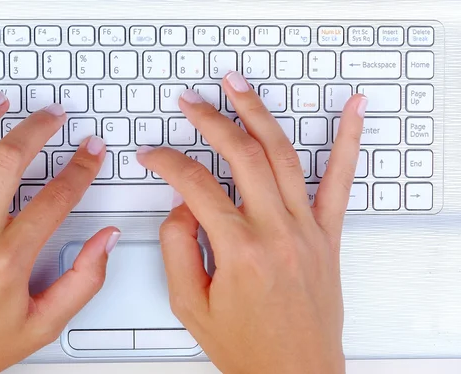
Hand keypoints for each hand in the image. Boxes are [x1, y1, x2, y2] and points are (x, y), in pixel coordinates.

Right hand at [137, 71, 365, 373]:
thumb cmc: (248, 348)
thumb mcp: (190, 305)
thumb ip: (177, 248)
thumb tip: (181, 207)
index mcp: (239, 251)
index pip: (195, 186)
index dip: (167, 162)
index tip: (153, 154)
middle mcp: (277, 233)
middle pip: (240, 155)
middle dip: (210, 120)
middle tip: (191, 102)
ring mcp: (307, 230)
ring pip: (282, 155)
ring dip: (258, 114)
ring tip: (238, 87)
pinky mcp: (328, 235)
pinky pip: (340, 180)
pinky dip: (348, 141)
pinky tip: (351, 112)